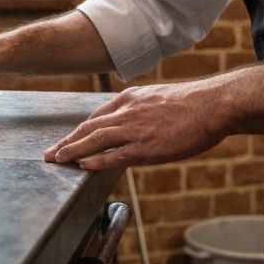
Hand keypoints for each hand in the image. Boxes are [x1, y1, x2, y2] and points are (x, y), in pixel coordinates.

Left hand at [43, 80, 225, 169]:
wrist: (212, 104)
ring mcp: (135, 129)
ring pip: (95, 140)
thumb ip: (143, 109)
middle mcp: (128, 111)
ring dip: (72, 150)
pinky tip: (82, 166)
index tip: (69, 139)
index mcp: (131, 98)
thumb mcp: (160, 98)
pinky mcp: (146, 147)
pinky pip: (113, 155)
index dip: (80, 130)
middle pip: (89, 127)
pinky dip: (94, 160)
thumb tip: (137, 122)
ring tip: (57, 159)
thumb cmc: (193, 104)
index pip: (97, 116)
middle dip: (68, 140)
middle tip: (51, 152)